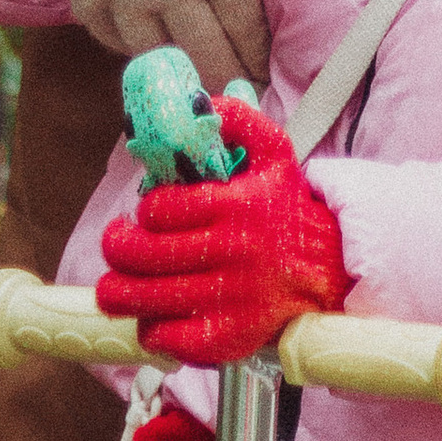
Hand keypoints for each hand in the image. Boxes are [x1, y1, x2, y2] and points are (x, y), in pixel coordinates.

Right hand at [22, 0, 356, 89]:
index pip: (242, 26)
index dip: (258, 53)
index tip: (268, 74)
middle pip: (200, 54)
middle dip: (227, 78)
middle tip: (241, 97)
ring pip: (149, 54)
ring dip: (177, 69)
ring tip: (198, 82)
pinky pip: (104, 33)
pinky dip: (128, 46)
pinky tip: (144, 43)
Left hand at [97, 92, 349, 364]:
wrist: (329, 267)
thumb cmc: (288, 209)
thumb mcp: (274, 151)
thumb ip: (238, 120)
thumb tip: (199, 101)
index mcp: (237, 205)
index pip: (164, 209)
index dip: (144, 211)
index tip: (143, 213)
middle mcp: (233, 252)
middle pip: (149, 255)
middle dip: (117, 248)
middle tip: (114, 243)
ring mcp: (231, 298)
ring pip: (153, 298)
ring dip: (120, 292)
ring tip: (112, 287)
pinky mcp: (232, 336)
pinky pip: (174, 339)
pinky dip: (153, 331)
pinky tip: (150, 318)